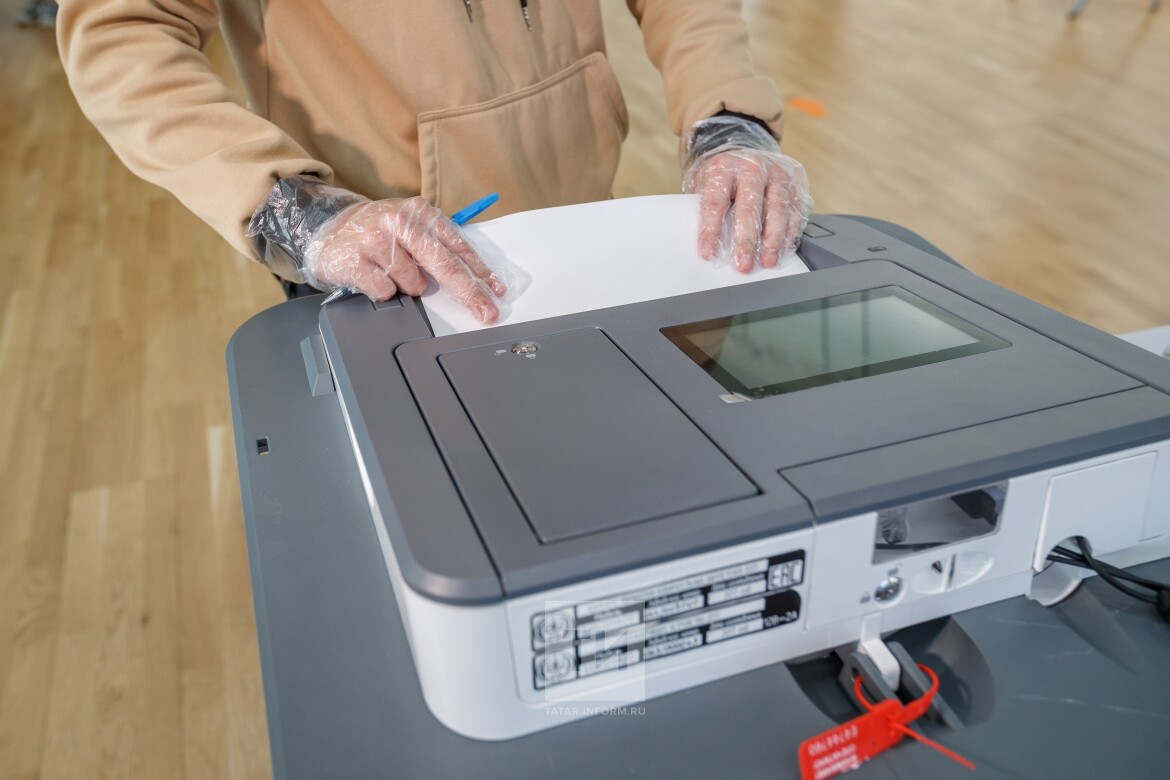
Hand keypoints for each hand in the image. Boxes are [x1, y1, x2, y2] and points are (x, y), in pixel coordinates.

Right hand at [307, 196, 506, 322]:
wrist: (323, 229)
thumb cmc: (374, 232)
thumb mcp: (408, 227)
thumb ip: (436, 245)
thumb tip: (472, 277)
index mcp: (418, 212)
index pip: (457, 246)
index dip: (480, 271)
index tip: (497, 290)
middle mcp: (399, 222)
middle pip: (445, 265)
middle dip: (469, 293)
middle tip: (486, 313)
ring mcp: (375, 239)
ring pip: (413, 284)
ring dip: (406, 287)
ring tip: (389, 272)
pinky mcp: (355, 260)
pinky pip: (385, 292)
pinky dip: (382, 291)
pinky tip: (372, 276)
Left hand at [683, 115, 811, 272]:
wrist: (746, 150)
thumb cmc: (723, 176)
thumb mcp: (705, 184)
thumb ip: (705, 208)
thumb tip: (708, 245)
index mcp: (724, 167)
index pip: (715, 201)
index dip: (711, 230)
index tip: (708, 254)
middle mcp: (752, 168)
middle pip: (750, 207)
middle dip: (746, 240)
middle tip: (743, 264)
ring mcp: (777, 174)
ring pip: (778, 209)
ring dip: (773, 240)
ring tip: (768, 261)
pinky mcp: (796, 182)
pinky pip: (796, 210)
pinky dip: (791, 232)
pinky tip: (784, 249)